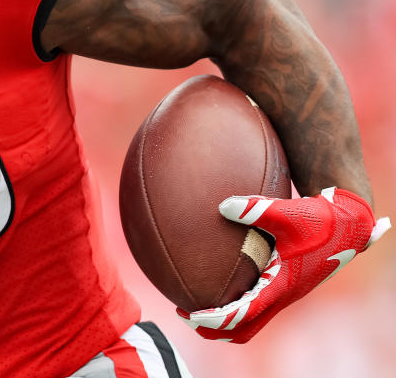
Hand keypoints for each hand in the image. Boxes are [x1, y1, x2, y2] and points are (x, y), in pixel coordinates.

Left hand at [178, 187, 389, 342]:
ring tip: (196, 308)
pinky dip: (237, 307)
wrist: (349, 224)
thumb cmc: (320, 218)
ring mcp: (285, 293)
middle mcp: (283, 295)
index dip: (216, 318)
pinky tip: (219, 284)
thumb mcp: (288, 212)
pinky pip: (258, 306)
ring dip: (226, 322)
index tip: (190, 315)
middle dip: (215, 328)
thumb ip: (255, 209)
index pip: (244, 313)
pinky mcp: (285, 285)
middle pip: (245, 329)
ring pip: (252, 321)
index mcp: (282, 285)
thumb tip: (222, 205)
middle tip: (185, 314)